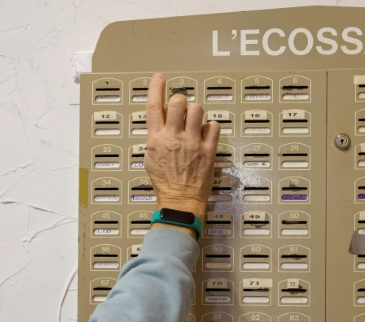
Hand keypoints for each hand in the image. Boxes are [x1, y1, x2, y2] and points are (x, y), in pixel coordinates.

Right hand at [144, 72, 220, 219]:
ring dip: (195, 113)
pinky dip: (210, 127)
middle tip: (181, 109)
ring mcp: (193, 143)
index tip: (159, 77)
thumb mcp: (151, 157)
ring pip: (197, 110)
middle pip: (179, 102)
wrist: (180, 200)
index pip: (154, 106)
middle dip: (180, 101)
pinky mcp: (209, 150)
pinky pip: (213, 126)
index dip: (156, 87)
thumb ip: (156, 136)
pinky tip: (204, 135)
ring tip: (193, 123)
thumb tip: (162, 119)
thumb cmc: (165, 182)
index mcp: (157, 139)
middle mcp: (175, 138)